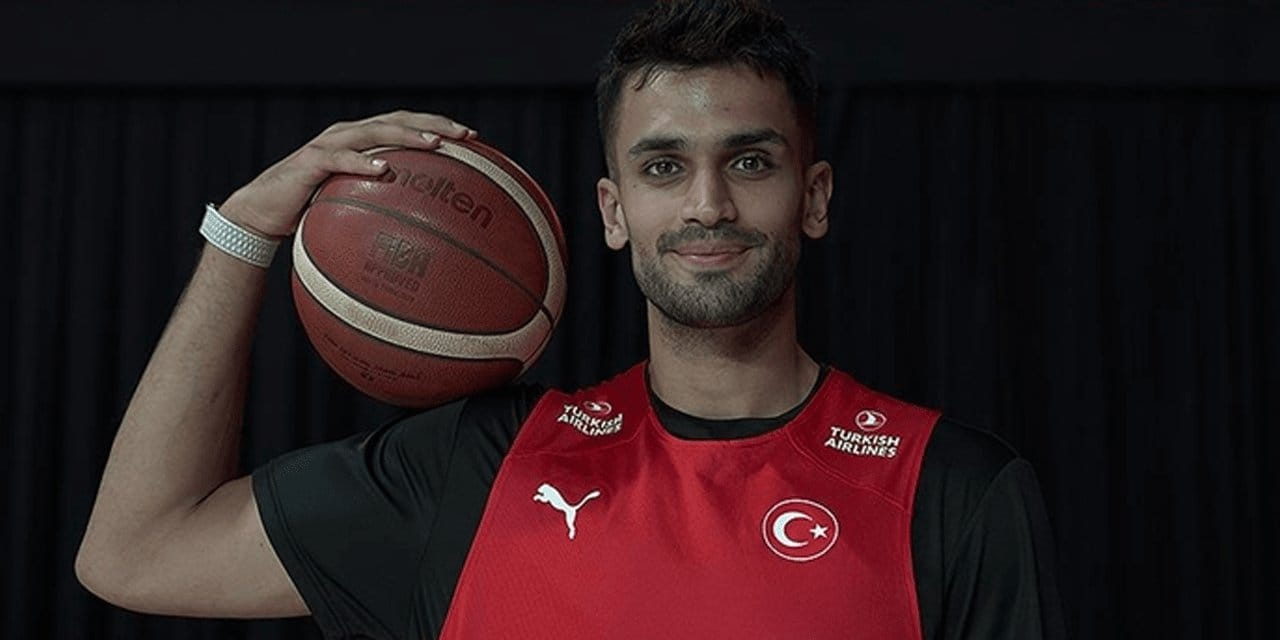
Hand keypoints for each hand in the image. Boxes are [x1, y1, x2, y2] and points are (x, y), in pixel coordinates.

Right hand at [217, 111, 476, 236]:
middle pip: (397, 119)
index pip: (406, 124)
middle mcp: (348, 134)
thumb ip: (384, 207)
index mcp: (363, 141)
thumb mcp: (353, 207)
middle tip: (465, 135)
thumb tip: (428, 234)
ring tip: (434, 143)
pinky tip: (384, 169)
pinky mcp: (310, 161)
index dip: (439, 125)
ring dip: (405, 135)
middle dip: (433, 123)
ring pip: (373, 131)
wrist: (261, 213)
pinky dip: (361, 162)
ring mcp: (329, 144)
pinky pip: (339, 158)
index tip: (473, 137)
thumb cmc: (311, 212)